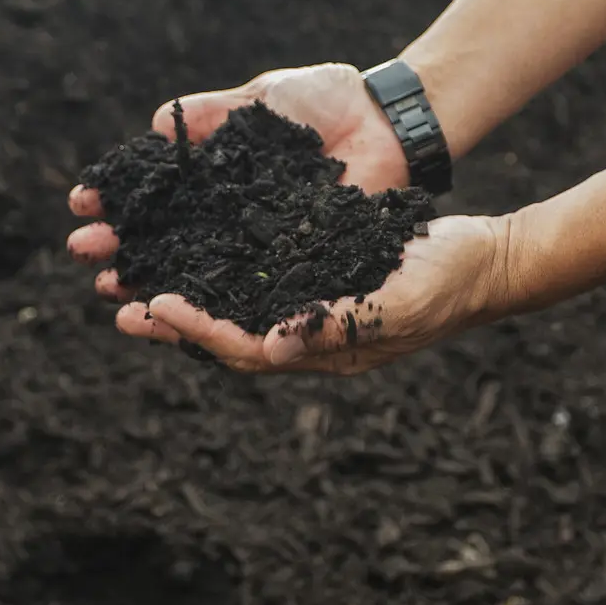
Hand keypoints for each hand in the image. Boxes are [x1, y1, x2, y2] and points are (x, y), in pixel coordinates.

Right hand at [66, 63, 408, 299]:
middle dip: (118, 243)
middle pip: (160, 234)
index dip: (115, 197)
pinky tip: (175, 312)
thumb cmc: (322, 101)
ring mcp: (252, 240)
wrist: (383, 120)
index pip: (152, 190)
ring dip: (147, 279)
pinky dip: (208, 301)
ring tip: (109, 288)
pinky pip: (243, 287)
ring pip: (191, 268)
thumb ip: (215, 112)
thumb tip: (158, 125)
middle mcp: (223, 212)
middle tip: (82, 250)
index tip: (83, 202)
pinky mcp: (288, 262)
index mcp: (212, 173)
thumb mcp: (264, 99)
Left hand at [112, 215, 514, 374]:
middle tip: (118, 307)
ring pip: (236, 311)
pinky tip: (194, 255)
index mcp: (328, 349)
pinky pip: (258, 284)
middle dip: (174, 326)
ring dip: (188, 302)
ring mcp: (315, 309)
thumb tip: (274, 345)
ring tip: (138, 284)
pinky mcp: (319, 277)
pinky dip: (220, 274)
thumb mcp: (399, 298)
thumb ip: (340, 322)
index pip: (247, 348)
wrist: (487, 259)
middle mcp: (311, 336)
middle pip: (228, 337)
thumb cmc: (450, 280)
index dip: (198, 332)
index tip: (155, 308)